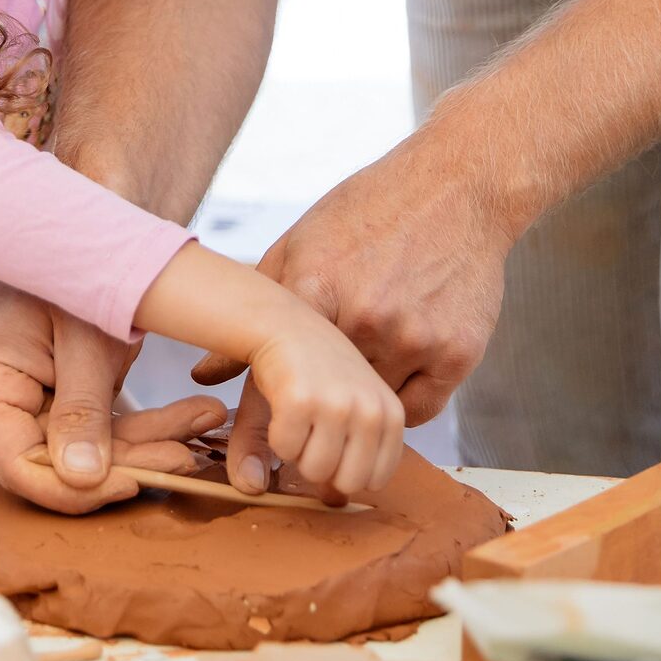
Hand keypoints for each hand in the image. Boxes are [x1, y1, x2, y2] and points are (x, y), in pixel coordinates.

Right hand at [0, 284, 226, 513]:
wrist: (79, 240)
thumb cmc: (72, 269)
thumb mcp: (83, 336)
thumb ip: (83, 407)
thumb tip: (84, 480)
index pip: (17, 464)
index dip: (71, 489)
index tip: (131, 482)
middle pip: (57, 465)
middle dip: (128, 462)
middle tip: (186, 455)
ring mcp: (25, 409)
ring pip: (86, 456)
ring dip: (148, 445)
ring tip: (202, 425)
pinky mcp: (57, 409)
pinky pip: (100, 436)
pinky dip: (145, 429)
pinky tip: (191, 420)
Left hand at [198, 121, 518, 482]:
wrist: (457, 186)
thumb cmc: (369, 210)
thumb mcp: (299, 246)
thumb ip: (252, 310)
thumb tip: (202, 371)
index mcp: (313, 290)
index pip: (270, 386)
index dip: (256, 438)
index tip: (249, 475)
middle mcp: (362, 319)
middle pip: (324, 415)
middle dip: (310, 444)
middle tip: (304, 456)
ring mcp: (413, 337)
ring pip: (372, 419)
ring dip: (357, 424)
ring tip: (348, 413)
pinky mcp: (457, 352)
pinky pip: (418, 411)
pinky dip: (400, 409)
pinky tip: (389, 386)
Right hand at [245, 293, 405, 501]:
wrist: (283, 322)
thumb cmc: (314, 370)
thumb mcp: (336, 411)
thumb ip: (338, 459)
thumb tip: (333, 502)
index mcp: (391, 415)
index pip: (376, 479)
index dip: (344, 468)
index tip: (330, 440)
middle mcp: (372, 411)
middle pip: (346, 482)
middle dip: (319, 465)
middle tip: (310, 430)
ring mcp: (338, 406)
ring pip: (314, 470)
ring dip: (296, 452)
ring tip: (297, 415)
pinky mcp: (303, 401)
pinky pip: (285, 450)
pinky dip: (274, 437)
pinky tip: (280, 405)